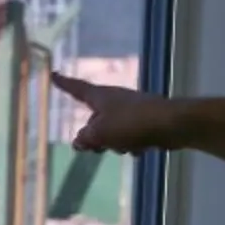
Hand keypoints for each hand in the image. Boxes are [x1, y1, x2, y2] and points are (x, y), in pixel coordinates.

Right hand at [51, 72, 169, 154]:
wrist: (170, 125)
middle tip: (97, 148)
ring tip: (125, 147)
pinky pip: (130, 134)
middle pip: (94, 118)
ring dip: (114, 142)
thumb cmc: (131, 124)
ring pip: (112, 129)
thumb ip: (86, 138)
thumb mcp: (100, 133)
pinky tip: (140, 149)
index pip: (77, 89)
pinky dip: (131, 143)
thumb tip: (78, 141)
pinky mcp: (145, 120)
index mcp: (100, 97)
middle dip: (94, 135)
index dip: (64, 84)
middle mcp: (114, 99)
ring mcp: (131, 109)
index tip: (53, 75)